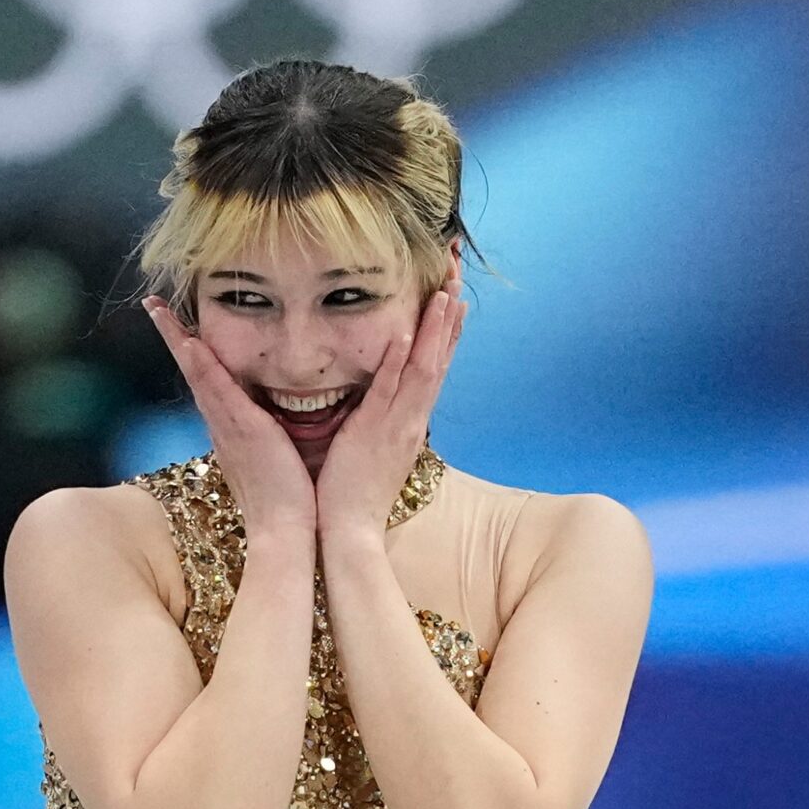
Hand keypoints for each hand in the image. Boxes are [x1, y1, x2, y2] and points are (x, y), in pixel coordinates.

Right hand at [143, 295, 316, 534]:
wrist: (287, 531)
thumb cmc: (290, 498)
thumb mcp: (278, 457)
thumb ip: (273, 435)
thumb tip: (279, 419)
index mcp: (232, 429)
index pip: (209, 382)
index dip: (192, 353)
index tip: (181, 326)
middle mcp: (222, 425)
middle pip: (194, 372)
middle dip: (173, 338)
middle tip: (154, 307)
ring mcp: (228, 427)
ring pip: (199, 374)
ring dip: (179, 341)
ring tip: (160, 312)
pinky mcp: (242, 430)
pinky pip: (217, 391)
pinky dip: (202, 366)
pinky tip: (191, 343)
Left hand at [314, 264, 467, 539]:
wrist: (349, 532)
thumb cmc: (352, 492)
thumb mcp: (372, 447)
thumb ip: (379, 419)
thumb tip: (377, 396)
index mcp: (409, 421)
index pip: (432, 367)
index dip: (445, 330)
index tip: (453, 294)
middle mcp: (411, 419)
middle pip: (438, 359)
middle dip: (449, 316)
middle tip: (459, 275)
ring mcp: (397, 425)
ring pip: (423, 369)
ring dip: (435, 330)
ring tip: (446, 292)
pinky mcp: (376, 433)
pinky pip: (389, 391)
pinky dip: (399, 361)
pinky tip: (404, 333)